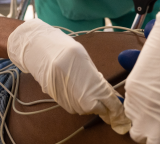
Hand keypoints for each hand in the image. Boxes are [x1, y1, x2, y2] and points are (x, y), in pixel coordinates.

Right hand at [7, 19, 129, 133]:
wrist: (40, 49)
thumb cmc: (64, 50)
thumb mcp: (86, 61)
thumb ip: (98, 79)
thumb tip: (109, 94)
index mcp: (91, 83)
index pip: (110, 102)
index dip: (117, 106)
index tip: (120, 106)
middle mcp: (81, 96)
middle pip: (98, 108)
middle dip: (102, 103)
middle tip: (101, 92)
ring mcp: (69, 100)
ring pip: (86, 109)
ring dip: (90, 101)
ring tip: (84, 84)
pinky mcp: (59, 101)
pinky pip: (75, 106)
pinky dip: (78, 100)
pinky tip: (74, 86)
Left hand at [125, 2, 159, 143]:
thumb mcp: (148, 63)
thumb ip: (145, 80)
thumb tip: (142, 81)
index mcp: (133, 92)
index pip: (132, 119)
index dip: (143, 121)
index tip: (151, 120)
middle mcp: (143, 106)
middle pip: (140, 135)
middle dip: (149, 134)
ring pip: (157, 141)